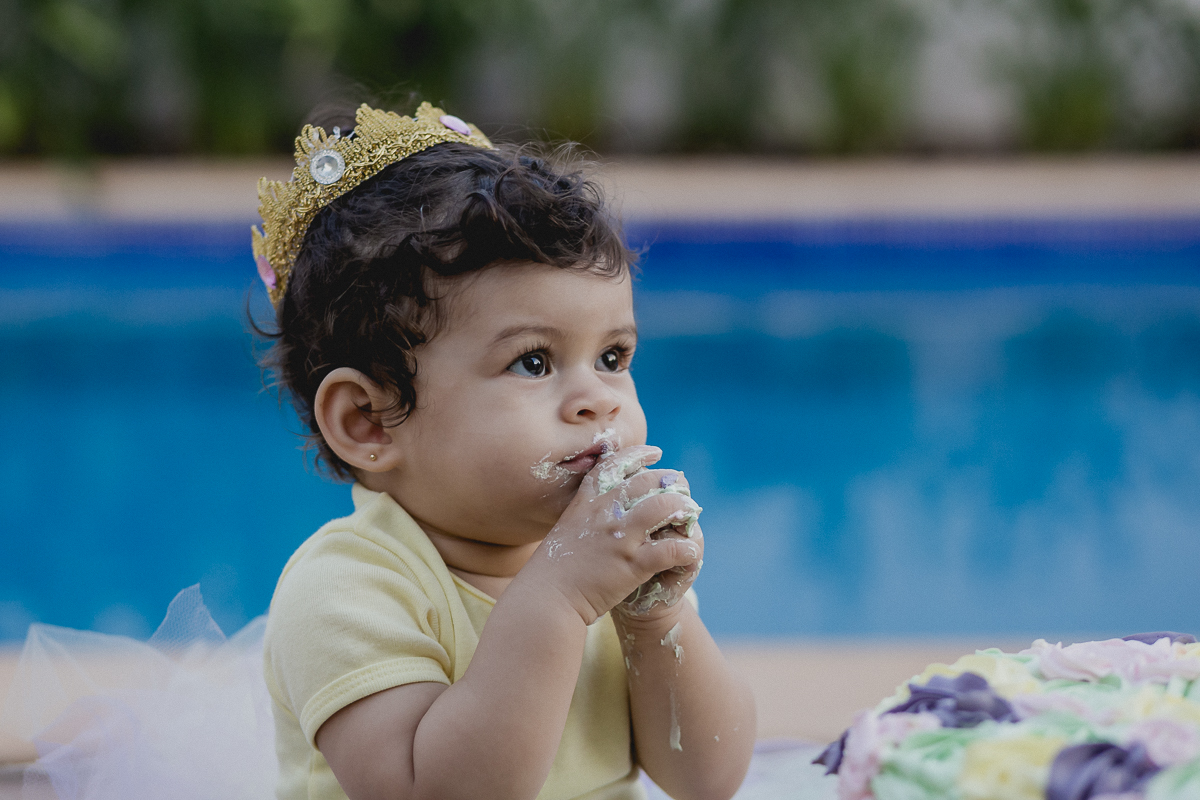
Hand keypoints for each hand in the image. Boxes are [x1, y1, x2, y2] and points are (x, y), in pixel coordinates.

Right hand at [522, 445, 703, 624]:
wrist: (546, 597)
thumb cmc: (554, 569)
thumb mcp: (566, 530)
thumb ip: (584, 515)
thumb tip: (599, 509)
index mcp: (587, 502)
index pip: (614, 465)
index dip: (638, 455)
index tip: (656, 453)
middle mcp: (604, 513)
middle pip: (646, 481)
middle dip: (669, 480)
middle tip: (682, 487)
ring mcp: (620, 537)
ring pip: (664, 507)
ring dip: (683, 508)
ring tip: (691, 514)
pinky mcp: (632, 563)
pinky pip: (670, 549)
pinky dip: (686, 549)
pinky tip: (691, 552)